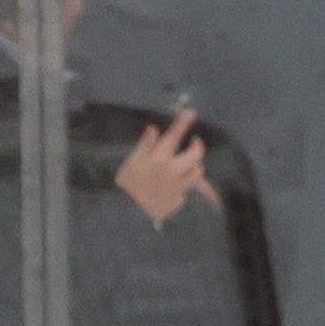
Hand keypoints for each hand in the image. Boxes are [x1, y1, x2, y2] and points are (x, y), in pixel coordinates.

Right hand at [114, 108, 211, 226]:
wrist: (128, 213)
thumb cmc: (127, 184)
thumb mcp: (131, 162)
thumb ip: (145, 145)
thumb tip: (153, 129)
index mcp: (158, 159)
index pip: (173, 137)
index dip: (182, 123)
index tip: (190, 112)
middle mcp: (173, 171)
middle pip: (196, 154)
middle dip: (196, 146)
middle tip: (193, 142)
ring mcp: (179, 186)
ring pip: (197, 171)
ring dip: (195, 165)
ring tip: (187, 162)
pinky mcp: (181, 198)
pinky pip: (191, 187)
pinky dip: (189, 182)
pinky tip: (180, 181)